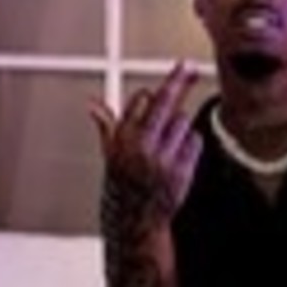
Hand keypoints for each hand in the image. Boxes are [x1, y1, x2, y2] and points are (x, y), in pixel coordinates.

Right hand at [90, 61, 203, 219]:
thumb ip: (106, 126)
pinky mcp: (181, 169)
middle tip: (189, 66)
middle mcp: (141, 145)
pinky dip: (190, 146)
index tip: (173, 74)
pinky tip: (179, 159)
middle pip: (164, 101)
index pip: (142, 98)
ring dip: (179, 130)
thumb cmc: (123, 187)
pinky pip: (194, 141)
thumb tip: (92, 104)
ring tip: (168, 150)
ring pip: (182, 121)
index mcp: (122, 137)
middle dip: (178, 81)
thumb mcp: (110, 155)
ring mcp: (162, 157)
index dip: (154, 94)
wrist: (136, 220)